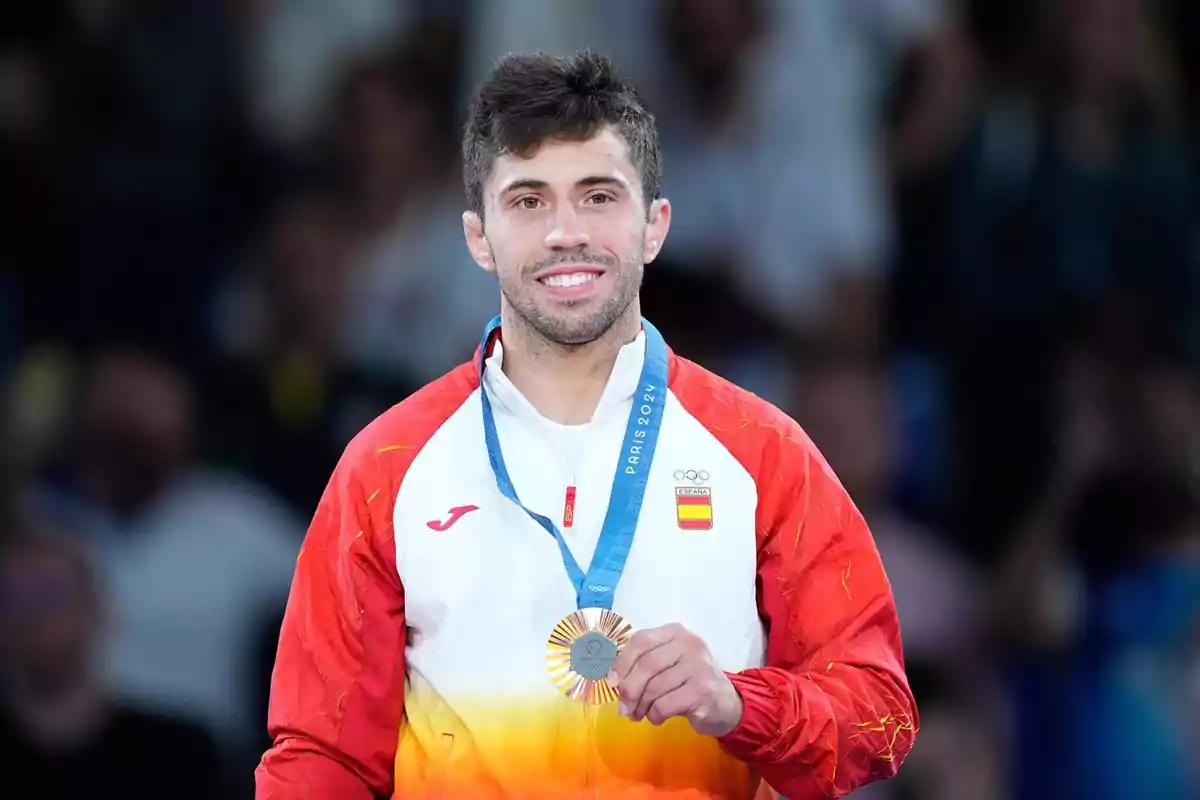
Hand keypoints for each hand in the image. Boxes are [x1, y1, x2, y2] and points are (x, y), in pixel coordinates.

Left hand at [608, 623, 742, 736]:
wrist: (726, 703)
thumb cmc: (689, 681)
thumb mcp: (669, 663)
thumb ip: (643, 664)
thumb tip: (613, 680)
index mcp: (676, 632)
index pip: (641, 640)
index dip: (622, 662)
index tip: (612, 682)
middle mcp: (689, 644)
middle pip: (646, 664)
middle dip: (629, 689)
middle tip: (623, 707)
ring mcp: (699, 666)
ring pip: (654, 687)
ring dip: (640, 706)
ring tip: (639, 714)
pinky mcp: (702, 691)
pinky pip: (665, 704)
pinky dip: (654, 715)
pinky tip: (657, 717)